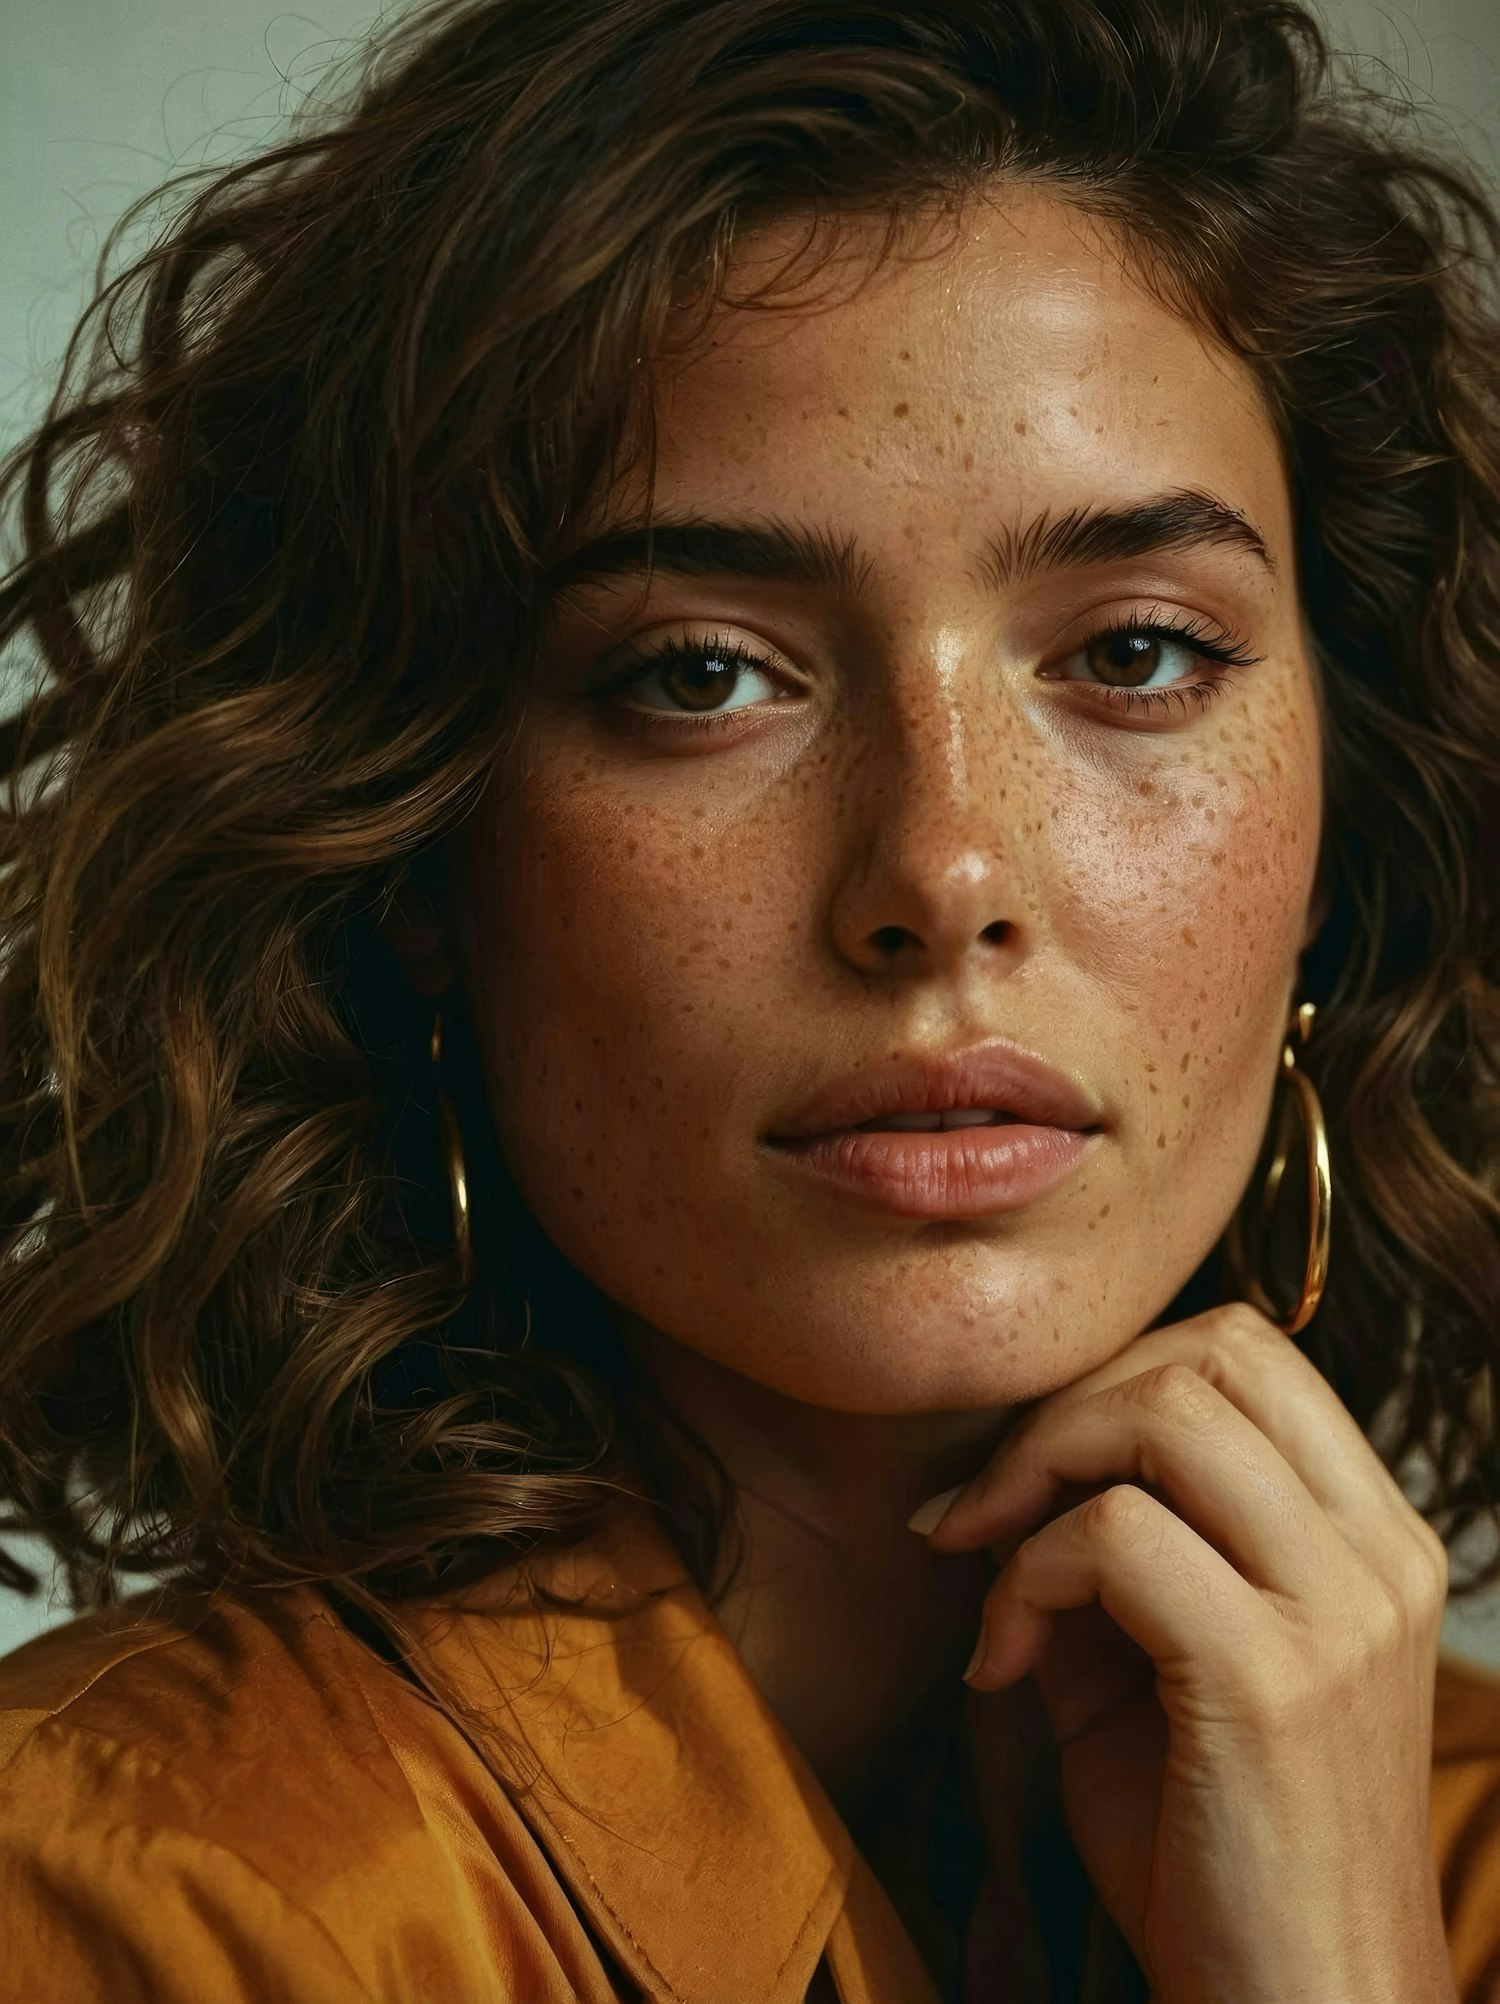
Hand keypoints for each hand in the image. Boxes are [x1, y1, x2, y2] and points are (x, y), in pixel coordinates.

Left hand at [911, 1301, 1457, 2003]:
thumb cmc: (1216, 1854)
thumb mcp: (1157, 1669)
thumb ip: (1101, 1554)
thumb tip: (999, 1470)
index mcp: (1375, 1539)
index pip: (1251, 1351)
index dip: (1116, 1379)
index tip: (1027, 1472)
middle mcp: (1380, 1553)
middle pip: (1212, 1351)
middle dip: (1069, 1405)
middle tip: (986, 1506)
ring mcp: (1341, 1609)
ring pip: (1166, 1410)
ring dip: (1038, 1468)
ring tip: (986, 1567)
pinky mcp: (1273, 1677)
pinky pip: (1113, 1535)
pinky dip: (1026, 1574)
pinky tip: (1000, 1664)